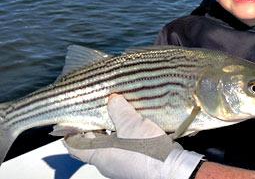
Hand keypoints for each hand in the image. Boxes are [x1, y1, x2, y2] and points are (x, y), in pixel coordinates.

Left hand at [63, 94, 203, 178]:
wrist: (172, 167)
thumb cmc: (147, 152)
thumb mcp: (130, 123)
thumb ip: (118, 109)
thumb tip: (112, 99)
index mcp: (99, 156)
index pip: (74, 145)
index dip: (69, 132)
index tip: (69, 119)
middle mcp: (108, 161)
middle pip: (93, 142)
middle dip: (93, 125)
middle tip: (95, 108)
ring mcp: (122, 161)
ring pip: (110, 143)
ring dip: (111, 127)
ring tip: (116, 110)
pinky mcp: (136, 159)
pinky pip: (125, 144)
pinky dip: (124, 132)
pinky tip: (132, 121)